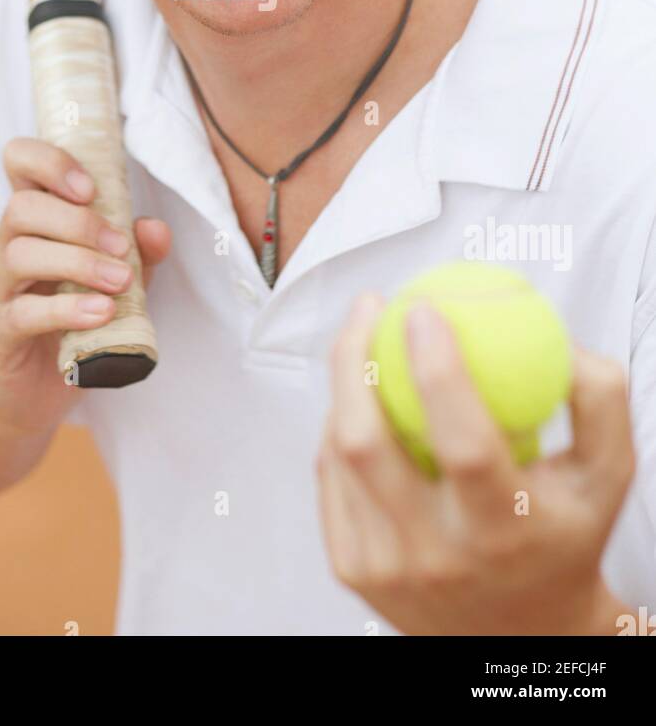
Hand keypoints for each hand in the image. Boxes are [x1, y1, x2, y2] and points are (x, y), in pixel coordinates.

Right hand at [0, 137, 170, 438]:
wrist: (36, 392)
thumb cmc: (75, 321)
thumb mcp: (117, 281)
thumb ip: (138, 252)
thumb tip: (155, 228)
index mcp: (34, 220)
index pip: (19, 162)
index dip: (49, 162)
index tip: (90, 187)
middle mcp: (6, 245)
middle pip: (22, 208)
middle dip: (79, 222)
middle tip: (120, 248)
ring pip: (19, 254)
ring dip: (77, 263)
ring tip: (118, 282)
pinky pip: (21, 312)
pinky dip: (65, 309)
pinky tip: (100, 313)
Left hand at [317, 293, 635, 635]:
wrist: (522, 632)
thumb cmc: (563, 532)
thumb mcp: (606, 475)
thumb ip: (598, 400)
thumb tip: (563, 337)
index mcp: (504, 531)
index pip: (464, 445)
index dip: (438, 371)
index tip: (424, 308)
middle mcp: (438, 555)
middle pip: (368, 445)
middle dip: (354, 359)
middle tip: (371, 305)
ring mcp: (386, 567)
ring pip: (339, 454)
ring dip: (344, 383)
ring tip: (362, 338)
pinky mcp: (352, 569)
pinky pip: (331, 476)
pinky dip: (339, 427)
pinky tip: (358, 393)